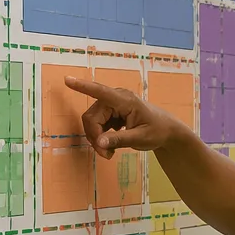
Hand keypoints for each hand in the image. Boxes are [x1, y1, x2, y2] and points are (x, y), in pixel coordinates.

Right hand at [64, 76, 182, 159]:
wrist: (166, 132)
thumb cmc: (158, 132)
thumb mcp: (141, 138)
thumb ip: (119, 140)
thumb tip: (99, 142)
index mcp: (125, 100)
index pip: (100, 91)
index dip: (83, 87)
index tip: (67, 80)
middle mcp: (116, 99)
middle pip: (91, 117)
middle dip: (94, 136)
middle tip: (106, 154)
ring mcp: (113, 106)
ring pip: (92, 122)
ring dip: (97, 139)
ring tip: (110, 153)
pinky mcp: (111, 113)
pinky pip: (97, 125)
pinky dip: (100, 137)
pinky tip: (111, 146)